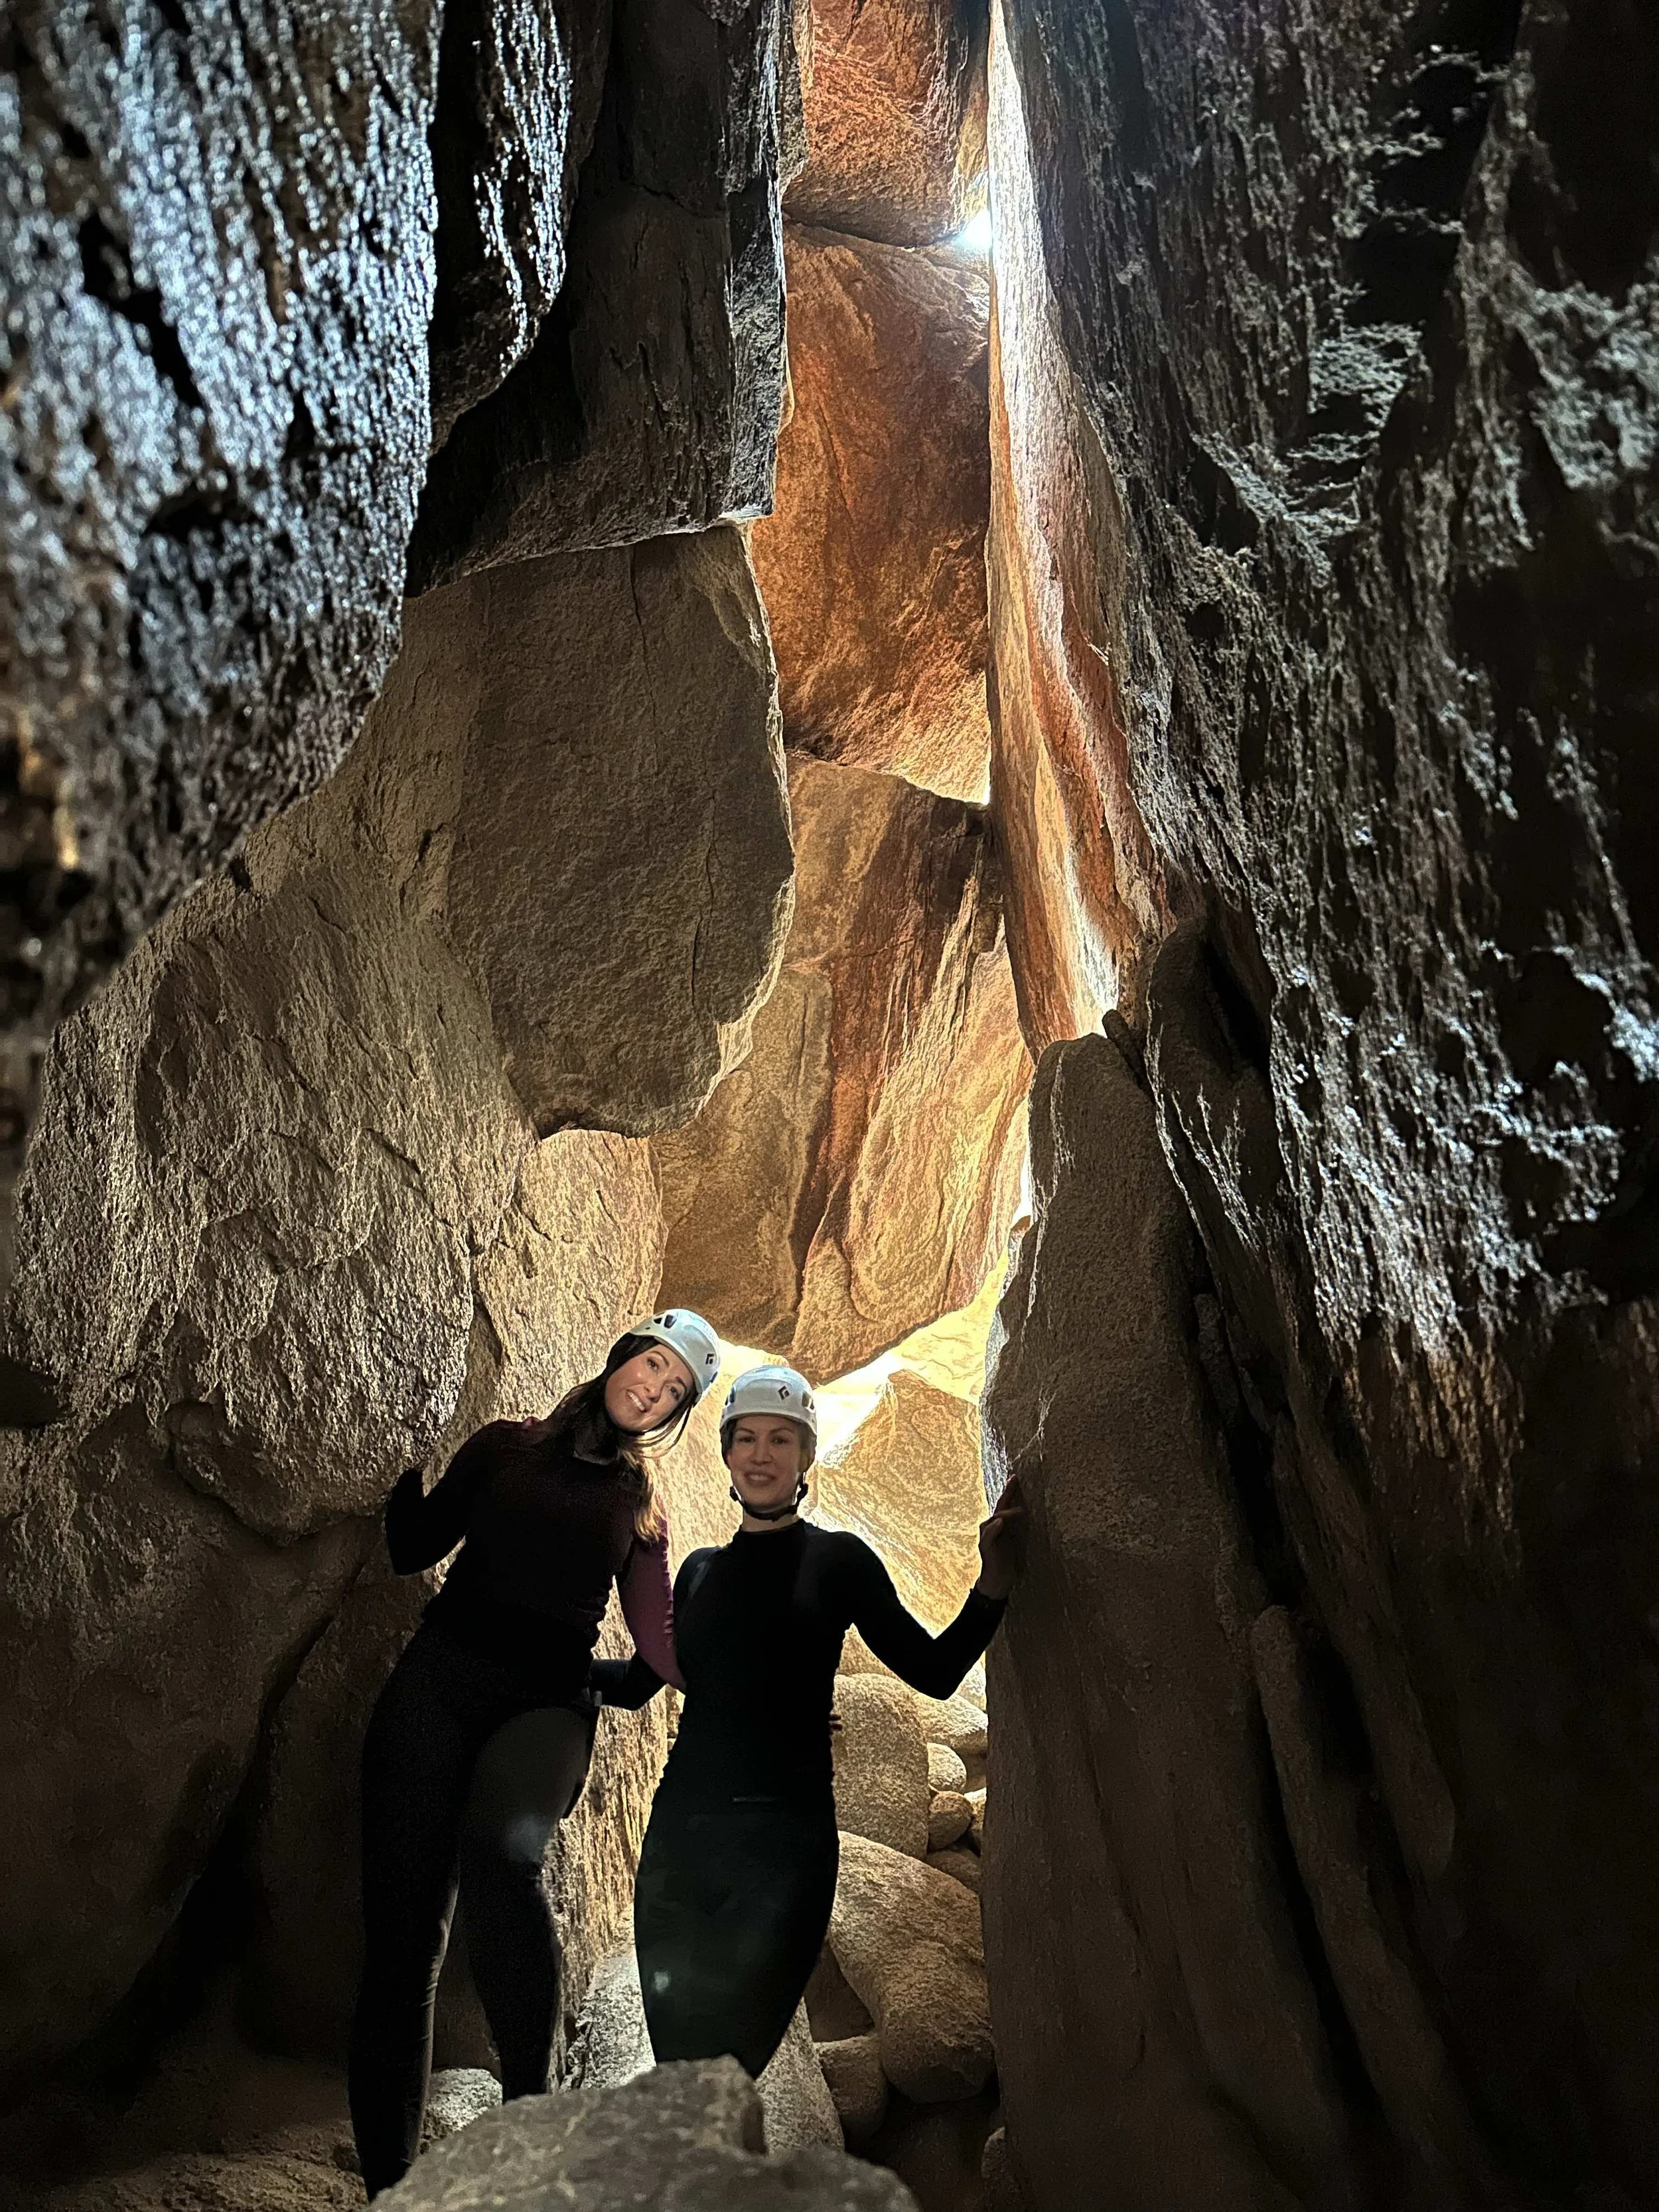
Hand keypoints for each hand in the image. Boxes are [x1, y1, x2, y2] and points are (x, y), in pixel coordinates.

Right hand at [974, 1477, 1026, 1601]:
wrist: (998, 1581)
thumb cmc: (1007, 1560)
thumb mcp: (1015, 1540)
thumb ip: (1016, 1526)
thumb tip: (1025, 1509)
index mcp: (1000, 1524)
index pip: (1005, 1504)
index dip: (1010, 1491)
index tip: (1015, 1477)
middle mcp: (991, 1526)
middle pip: (999, 1506)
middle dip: (1007, 1492)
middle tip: (1014, 1479)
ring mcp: (987, 1536)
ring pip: (995, 1518)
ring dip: (1007, 1512)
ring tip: (1019, 1510)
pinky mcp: (985, 1546)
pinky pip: (989, 1534)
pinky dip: (994, 1528)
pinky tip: (1000, 1522)